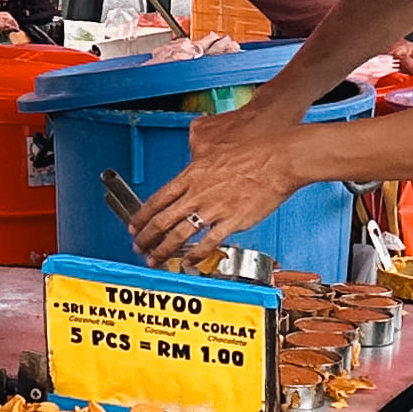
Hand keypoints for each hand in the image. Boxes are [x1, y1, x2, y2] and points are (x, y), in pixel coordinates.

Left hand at [129, 105, 311, 263]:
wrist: (278, 159)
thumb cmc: (252, 152)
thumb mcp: (215, 150)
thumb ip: (199, 160)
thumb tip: (192, 162)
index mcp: (191, 175)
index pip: (157, 199)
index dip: (141, 216)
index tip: (134, 226)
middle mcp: (197, 193)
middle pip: (162, 220)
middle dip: (146, 237)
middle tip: (138, 247)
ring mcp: (214, 208)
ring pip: (179, 235)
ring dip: (163, 250)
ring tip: (155, 259)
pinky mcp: (232, 221)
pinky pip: (208, 242)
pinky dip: (196, 255)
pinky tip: (189, 262)